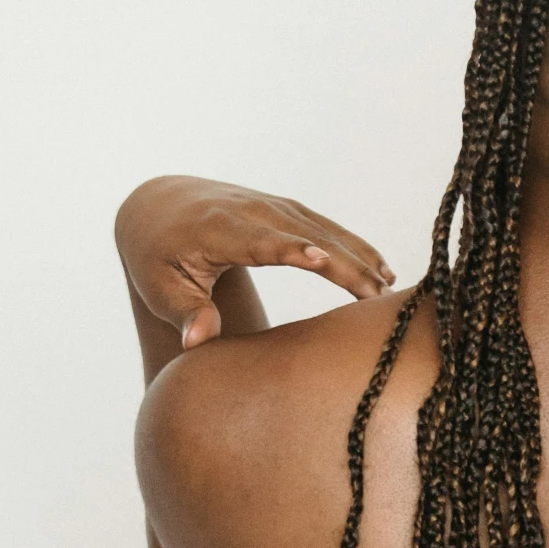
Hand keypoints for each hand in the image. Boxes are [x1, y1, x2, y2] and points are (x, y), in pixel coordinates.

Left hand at [115, 174, 394, 346]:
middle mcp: (249, 210)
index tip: (321, 260)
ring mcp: (270, 205)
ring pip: (322, 228)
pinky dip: (354, 245)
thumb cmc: (159, 257)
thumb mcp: (160, 289)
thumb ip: (183, 314)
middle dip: (341, 262)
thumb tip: (197, 342)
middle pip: (304, 235)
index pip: (259, 240)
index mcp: (216, 229)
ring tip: (390, 285)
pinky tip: (381, 266)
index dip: (289, 249)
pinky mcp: (284, 208)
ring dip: (358, 254)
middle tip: (377, 295)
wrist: (159, 205)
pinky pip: (325, 225)